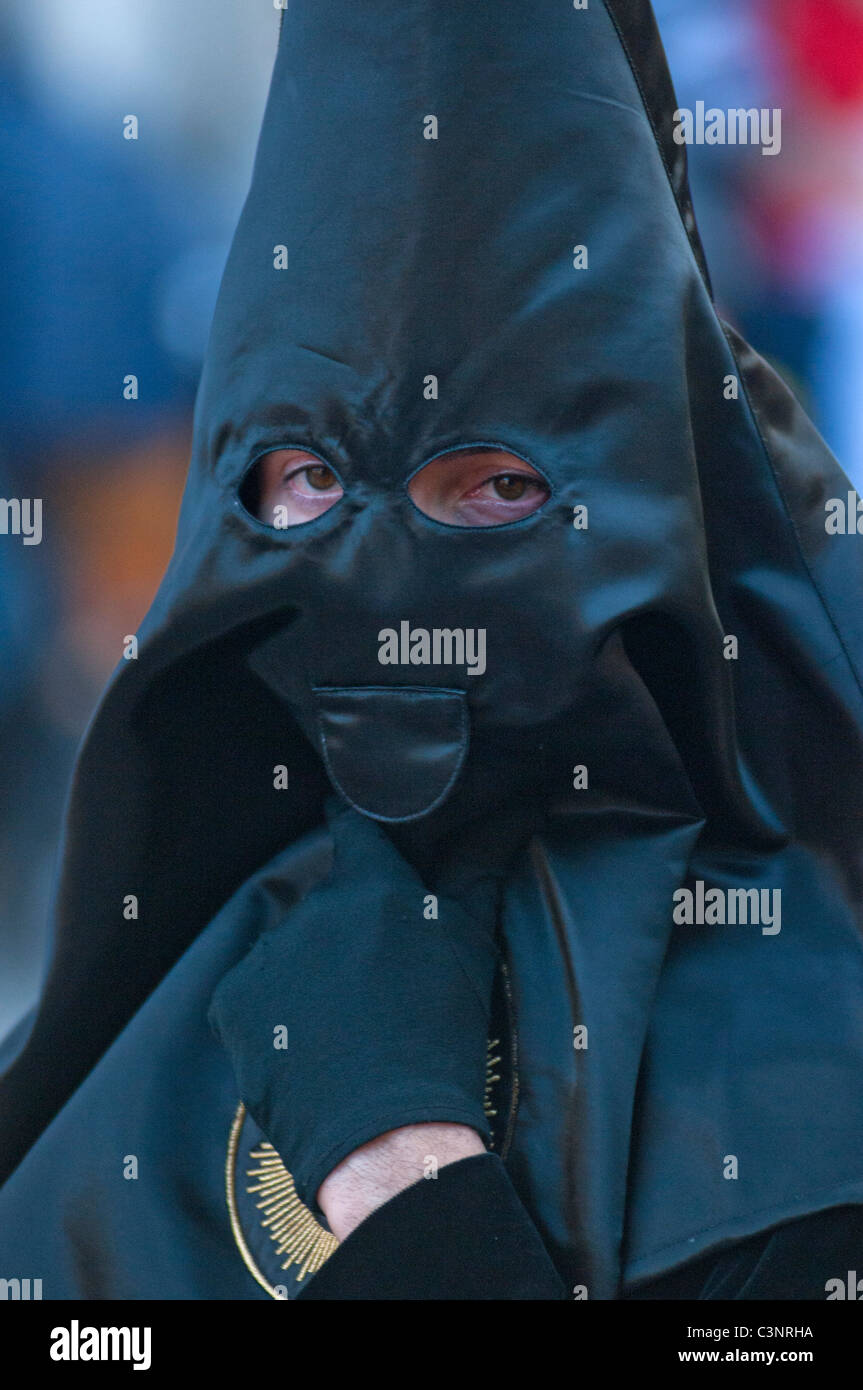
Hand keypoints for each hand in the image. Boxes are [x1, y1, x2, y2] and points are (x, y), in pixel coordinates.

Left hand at [208, 798, 507, 1219]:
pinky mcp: (232, 1000)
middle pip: (329, 901)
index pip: (353, 825)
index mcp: (370, 885)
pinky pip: (255, 992)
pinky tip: (311, 1042)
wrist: (386, 1133)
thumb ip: (479, 868)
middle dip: (348, 925)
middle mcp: (312, 907)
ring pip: (292, 948)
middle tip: (377, 975)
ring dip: (312, 970)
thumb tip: (513, 810)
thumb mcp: (473, 945)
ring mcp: (267, 954)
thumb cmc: (442, 1034)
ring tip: (346, 1022)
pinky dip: (277, 1010)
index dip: (357, 824)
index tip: (354, 821)